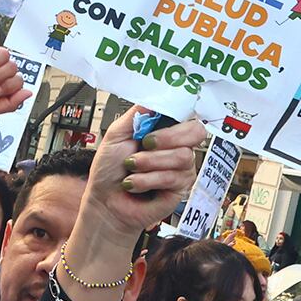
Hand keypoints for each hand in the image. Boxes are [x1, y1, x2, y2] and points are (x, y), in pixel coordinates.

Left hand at [85, 108, 206, 242]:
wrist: (105, 202)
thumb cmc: (109, 171)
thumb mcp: (116, 134)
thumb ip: (137, 114)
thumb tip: (155, 98)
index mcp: (163, 131)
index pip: (185, 114)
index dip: (180, 112)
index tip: (163, 117)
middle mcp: (176, 147)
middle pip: (195, 131)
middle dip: (168, 137)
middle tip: (145, 143)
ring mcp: (181, 168)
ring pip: (181, 156)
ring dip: (149, 162)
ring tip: (132, 167)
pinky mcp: (180, 189)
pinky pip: (172, 177)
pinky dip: (147, 180)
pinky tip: (135, 184)